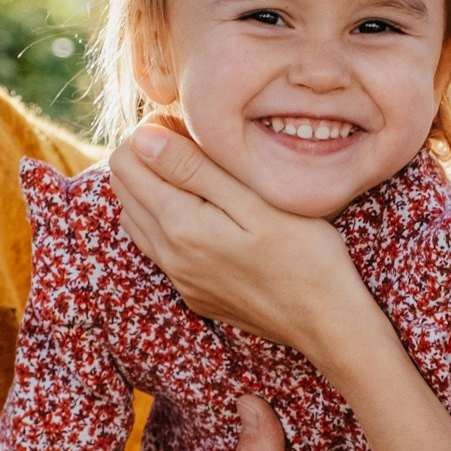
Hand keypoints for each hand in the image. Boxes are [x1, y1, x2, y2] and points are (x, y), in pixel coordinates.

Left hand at [109, 121, 369, 356]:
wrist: (327, 322)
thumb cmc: (305, 254)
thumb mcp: (255, 201)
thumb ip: (194, 169)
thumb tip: (142, 139)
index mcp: (180, 224)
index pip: (127, 161)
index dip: (150, 133)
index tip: (188, 128)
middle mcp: (168, 254)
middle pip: (123, 188)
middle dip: (147, 157)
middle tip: (194, 146)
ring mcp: (179, 278)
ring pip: (134, 219)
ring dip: (152, 189)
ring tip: (197, 176)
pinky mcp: (193, 293)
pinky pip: (156, 248)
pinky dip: (163, 220)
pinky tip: (203, 215)